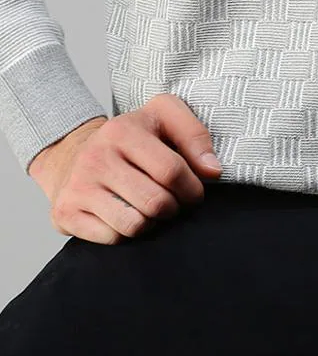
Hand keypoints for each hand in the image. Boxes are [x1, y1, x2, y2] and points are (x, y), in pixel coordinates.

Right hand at [26, 93, 223, 243]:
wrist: (73, 153)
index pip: (171, 170)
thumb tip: (213, 172)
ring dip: (152, 223)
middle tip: (174, 203)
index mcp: (123, 130)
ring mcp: (79, 186)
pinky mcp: (66, 212)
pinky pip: (112, 238)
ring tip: (152, 209)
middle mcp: (96, 157)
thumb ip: (195, 136)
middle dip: (174, 208)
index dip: (192, 188)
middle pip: (155, 202)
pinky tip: (128, 215)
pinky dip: (127, 233)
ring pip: (134, 225)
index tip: (195, 193)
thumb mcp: (164, 116)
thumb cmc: (131, 137)